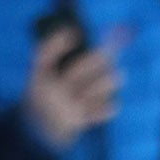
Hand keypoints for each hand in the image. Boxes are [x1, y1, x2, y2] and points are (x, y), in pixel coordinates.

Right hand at [23, 26, 123, 149]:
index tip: (73, 32)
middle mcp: (51, 92)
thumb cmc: (47, 91)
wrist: (39, 128)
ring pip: (91, 93)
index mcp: (39, 77)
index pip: (44, 56)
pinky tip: (114, 101)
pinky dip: (109, 106)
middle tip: (110, 52)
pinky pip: (98, 113)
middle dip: (95, 61)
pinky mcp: (77, 121)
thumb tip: (89, 40)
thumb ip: (60, 56)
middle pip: (76, 73)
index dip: (56, 44)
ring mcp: (65, 108)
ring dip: (108, 82)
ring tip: (120, 75)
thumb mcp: (45, 74)